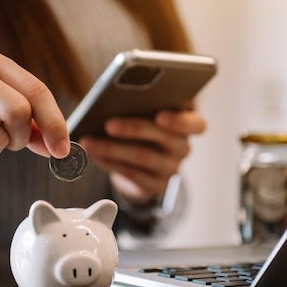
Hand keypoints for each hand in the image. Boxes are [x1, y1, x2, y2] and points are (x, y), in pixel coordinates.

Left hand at [79, 109, 205, 205]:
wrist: (143, 162)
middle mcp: (183, 148)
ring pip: (143, 157)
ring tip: (89, 141)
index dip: (180, 121)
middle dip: (133, 129)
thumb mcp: (147, 113)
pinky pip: (131, 174)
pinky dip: (109, 162)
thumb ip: (141, 105)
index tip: (160, 115)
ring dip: (112, 148)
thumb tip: (113, 100)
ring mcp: (171, 169)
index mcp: (189, 124)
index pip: (197, 125)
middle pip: (163, 138)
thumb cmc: (143, 126)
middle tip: (108, 124)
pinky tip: (93, 154)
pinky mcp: (155, 186)